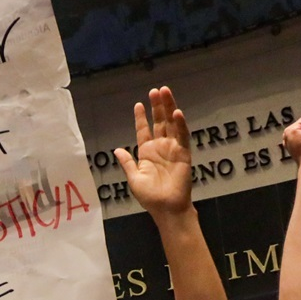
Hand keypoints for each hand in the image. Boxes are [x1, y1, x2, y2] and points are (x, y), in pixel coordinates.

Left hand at [115, 86, 193, 218]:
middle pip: (159, 122)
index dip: (141, 118)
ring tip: (165, 92)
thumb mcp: (134, 178)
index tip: (138, 104)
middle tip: (155, 90)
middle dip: (157, 106)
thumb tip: (117, 150)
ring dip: (168, 108)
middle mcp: (160, 147)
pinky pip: (182, 137)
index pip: (144, 130)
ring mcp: (173, 149)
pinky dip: (180, 124)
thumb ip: (127, 162)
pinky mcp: (183, 154)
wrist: (166, 208)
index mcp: (147, 152)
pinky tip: (176, 113)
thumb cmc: (150, 197)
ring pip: (171, 124)